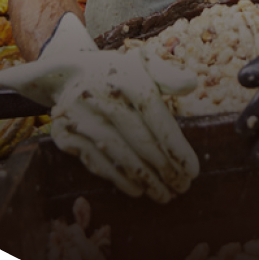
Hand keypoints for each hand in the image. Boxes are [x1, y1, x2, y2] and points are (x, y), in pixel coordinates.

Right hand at [0, 14, 199, 202]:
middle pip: (142, 141)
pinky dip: (119, 179)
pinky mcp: (68, 136)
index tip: (193, 170)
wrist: (65, 74)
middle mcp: (106, 100)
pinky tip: (137, 190)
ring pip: (122, 156)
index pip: (158, 118)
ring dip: (146, 180)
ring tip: (165, 195)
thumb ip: (166, 75)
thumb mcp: (140, 64)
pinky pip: (98, 163)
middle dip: (166, 169)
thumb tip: (192, 84)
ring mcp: (85, 119)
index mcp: (129, 80)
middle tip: (183, 187)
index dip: (176, 147)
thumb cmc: (115, 73)